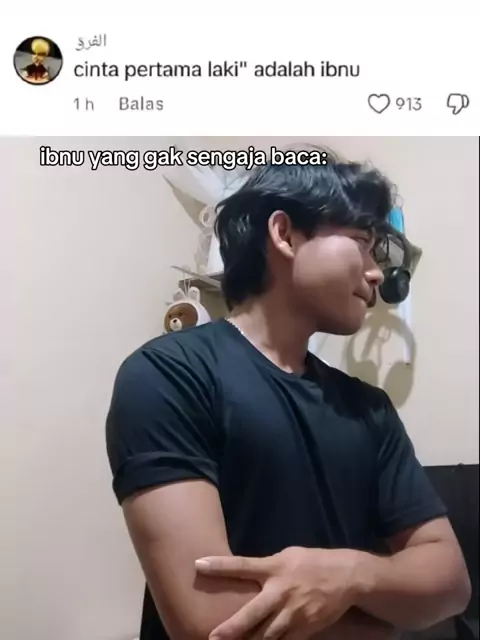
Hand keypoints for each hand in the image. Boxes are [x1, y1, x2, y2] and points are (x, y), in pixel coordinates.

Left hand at [195, 546, 361, 639]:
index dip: (220, 565)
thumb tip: (243, 575)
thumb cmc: (311, 562)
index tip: (198, 564)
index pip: (243, 565)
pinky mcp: (304, 629)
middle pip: (253, 612)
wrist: (347, 577)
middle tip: (213, 638)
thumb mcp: (286, 556)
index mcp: (275, 567)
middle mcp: (281, 591)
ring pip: (266, 636)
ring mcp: (293, 614)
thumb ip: (266, 567)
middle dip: (233, 628)